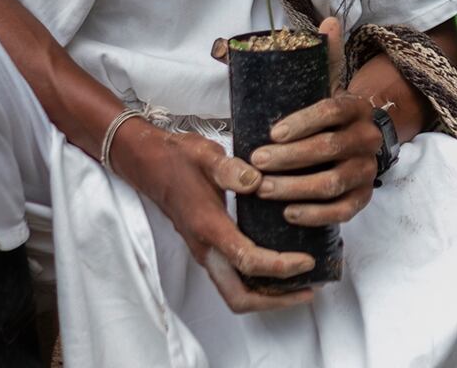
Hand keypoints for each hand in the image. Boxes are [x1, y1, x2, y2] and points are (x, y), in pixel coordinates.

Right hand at [112, 122, 315, 312]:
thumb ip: (229, 168)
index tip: (306, 260)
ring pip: (234, 292)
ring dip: (267, 296)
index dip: (280, 266)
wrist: (149, 165)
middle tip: (307, 289)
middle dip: (274, 301)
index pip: (247, 260)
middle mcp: (205, 248)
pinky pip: (233, 280)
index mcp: (208, 227)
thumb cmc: (178, 159)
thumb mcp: (205, 155)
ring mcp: (205, 252)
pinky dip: (258, 283)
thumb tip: (257, 180)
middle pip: (238, 296)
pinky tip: (280, 268)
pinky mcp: (209, 249)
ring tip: (301, 284)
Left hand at [247, 17, 383, 226]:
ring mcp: (367, 170)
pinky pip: (342, 211)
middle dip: (288, 158)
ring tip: (262, 190)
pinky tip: (288, 214)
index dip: (302, 122)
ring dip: (294, 188)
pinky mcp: (363, 198)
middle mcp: (367, 138)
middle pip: (328, 149)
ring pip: (332, 182)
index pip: (332, 110)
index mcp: (356, 107)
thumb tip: (328, 20)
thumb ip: (323, 55)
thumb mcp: (327, 84)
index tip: (271, 132)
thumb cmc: (328, 114)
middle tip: (256, 163)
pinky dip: (315, 214)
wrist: (357, 142)